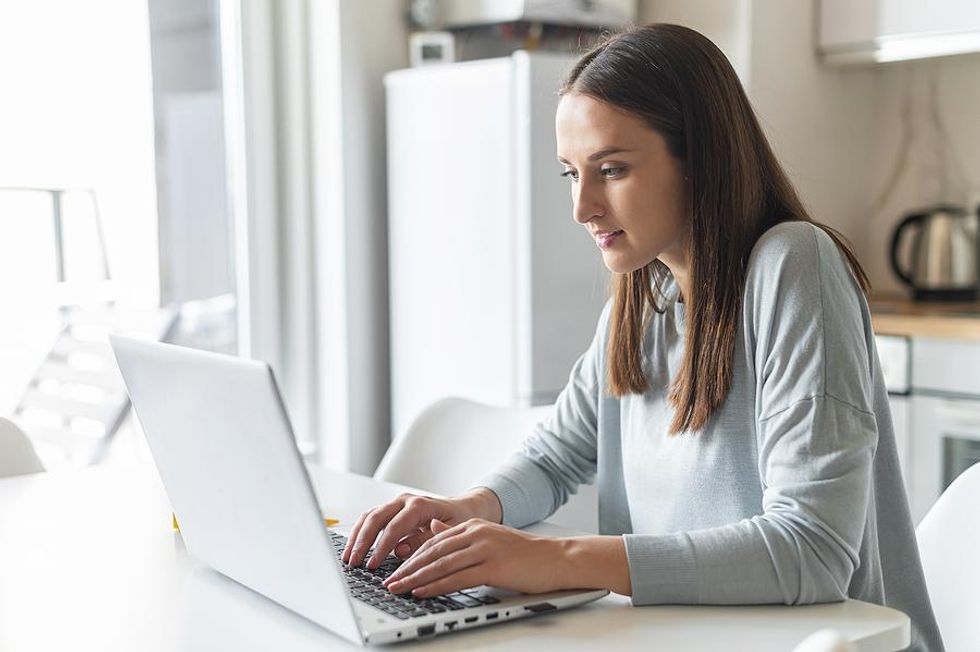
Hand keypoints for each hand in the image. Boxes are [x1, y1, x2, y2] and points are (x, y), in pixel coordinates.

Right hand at [341, 489, 499, 568]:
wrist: (462, 508)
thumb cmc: (458, 520)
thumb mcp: (449, 532)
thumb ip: (425, 541)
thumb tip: (399, 551)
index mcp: (420, 505)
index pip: (395, 526)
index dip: (382, 547)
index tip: (373, 564)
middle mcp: (405, 501)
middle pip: (376, 518)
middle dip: (363, 542)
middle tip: (354, 563)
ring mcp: (396, 504)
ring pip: (369, 516)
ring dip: (356, 537)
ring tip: (348, 558)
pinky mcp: (390, 510)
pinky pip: (370, 518)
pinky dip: (359, 532)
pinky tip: (353, 547)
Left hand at [382, 518, 562, 597]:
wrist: (556, 558)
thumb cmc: (525, 554)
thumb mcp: (489, 539)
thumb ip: (462, 537)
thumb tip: (435, 530)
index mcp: (473, 526)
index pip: (433, 541)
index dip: (411, 556)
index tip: (395, 569)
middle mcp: (476, 534)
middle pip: (432, 551)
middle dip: (406, 567)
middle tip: (388, 581)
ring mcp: (484, 548)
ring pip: (441, 564)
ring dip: (415, 578)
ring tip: (398, 588)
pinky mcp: (493, 566)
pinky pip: (458, 578)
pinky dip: (436, 585)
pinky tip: (422, 591)